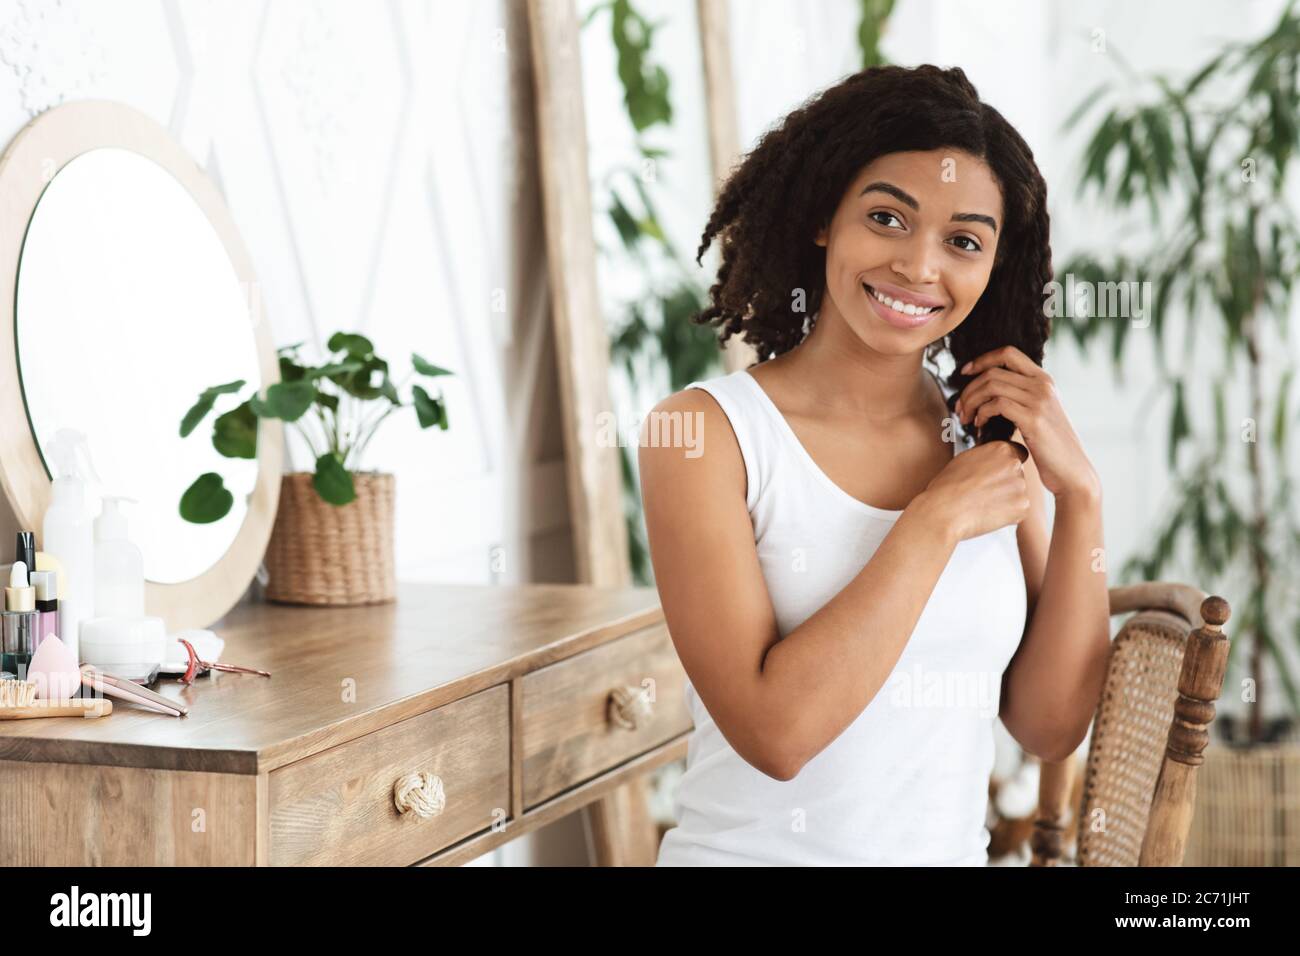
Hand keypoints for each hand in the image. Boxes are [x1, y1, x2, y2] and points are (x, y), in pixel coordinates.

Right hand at [913, 440, 1029, 542]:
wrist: (944, 511)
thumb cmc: (948, 487)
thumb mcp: (965, 459)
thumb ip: (986, 456)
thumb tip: (993, 459)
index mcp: (1001, 448)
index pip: (1016, 452)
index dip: (1005, 465)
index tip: (995, 474)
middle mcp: (1014, 464)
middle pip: (1017, 473)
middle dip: (1006, 483)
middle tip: (985, 492)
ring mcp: (1021, 486)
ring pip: (1018, 492)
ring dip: (1006, 499)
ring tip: (983, 503)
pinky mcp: (1023, 506)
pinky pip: (1019, 510)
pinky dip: (1008, 514)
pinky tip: (989, 513)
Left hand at [954, 346, 1099, 500]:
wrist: (1072, 470)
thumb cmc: (1050, 446)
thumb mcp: (1039, 413)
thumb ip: (1022, 397)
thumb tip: (988, 391)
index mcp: (1044, 380)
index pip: (1008, 353)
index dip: (982, 360)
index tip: (964, 373)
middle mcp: (1043, 385)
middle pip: (993, 372)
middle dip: (969, 389)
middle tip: (959, 409)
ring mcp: (1040, 400)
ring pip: (991, 386)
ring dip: (971, 402)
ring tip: (966, 418)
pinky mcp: (1034, 418)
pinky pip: (997, 404)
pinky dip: (982, 413)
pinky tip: (980, 425)